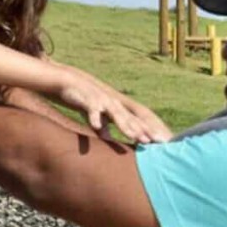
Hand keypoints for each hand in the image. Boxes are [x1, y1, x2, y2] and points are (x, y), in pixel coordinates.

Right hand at [54, 68, 172, 143]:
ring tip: (135, 136)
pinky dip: (95, 117)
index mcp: (116, 109)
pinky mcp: (88, 99)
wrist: (67, 83)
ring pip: (116, 114)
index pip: (135, 122)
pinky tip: (96, 126)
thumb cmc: (83, 101)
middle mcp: (113, 104)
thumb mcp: (94, 118)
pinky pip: (92, 109)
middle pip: (130, 119)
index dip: (147, 131)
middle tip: (154, 142)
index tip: (158, 143)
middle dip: (142, 130)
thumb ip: (102, 128)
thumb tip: (108, 138)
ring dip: (125, 125)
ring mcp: (102, 101)